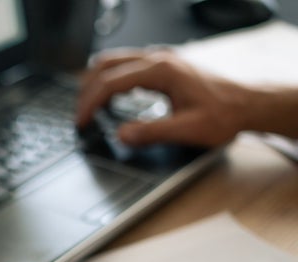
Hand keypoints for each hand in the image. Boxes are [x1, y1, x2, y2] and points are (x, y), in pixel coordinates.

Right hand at [76, 49, 250, 146]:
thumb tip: (121, 135)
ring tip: (90, 108)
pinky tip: (112, 100)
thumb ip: (152, 133)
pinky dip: (111, 82)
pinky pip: (125, 67)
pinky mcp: (162, 66)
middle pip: (106, 66)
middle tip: (80, 115)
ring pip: (113, 62)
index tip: (81, 122)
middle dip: (87, 91)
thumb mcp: (188, 129)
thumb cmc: (224, 114)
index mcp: (161, 70)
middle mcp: (158, 59)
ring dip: (97, 83)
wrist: (248, 104)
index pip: (111, 82)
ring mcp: (160, 59)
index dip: (91, 103)